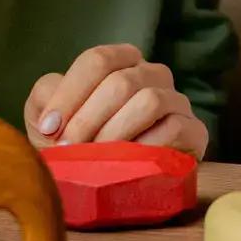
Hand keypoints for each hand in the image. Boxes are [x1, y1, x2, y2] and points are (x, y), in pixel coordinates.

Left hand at [25, 44, 208, 156]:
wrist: (108, 180)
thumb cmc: (78, 142)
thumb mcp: (50, 116)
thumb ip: (46, 98)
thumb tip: (53, 111)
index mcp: (121, 61)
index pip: (98, 60)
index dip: (69, 94)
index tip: (48, 128)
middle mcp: (153, 74)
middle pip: (121, 82)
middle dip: (88, 119)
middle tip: (68, 150)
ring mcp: (177, 101)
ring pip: (149, 101)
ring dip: (115, 133)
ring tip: (95, 158)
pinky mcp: (194, 131)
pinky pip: (175, 128)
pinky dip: (145, 146)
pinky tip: (126, 163)